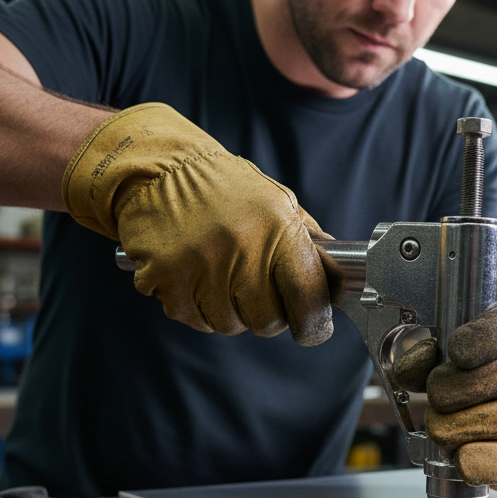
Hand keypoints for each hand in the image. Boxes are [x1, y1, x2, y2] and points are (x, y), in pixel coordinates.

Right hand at [63, 102, 332, 344]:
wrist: (159, 168)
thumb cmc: (224, 187)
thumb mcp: (277, 201)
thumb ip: (307, 241)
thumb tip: (337, 279)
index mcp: (277, 226)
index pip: (308, 294)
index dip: (314, 323)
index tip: (313, 330)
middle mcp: (242, 246)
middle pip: (267, 321)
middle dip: (266, 315)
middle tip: (254, 291)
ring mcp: (201, 264)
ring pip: (228, 325)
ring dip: (228, 311)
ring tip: (218, 276)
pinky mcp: (165, 277)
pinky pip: (191, 319)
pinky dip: (194, 307)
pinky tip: (193, 276)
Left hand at [394, 301, 496, 492]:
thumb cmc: (481, 372)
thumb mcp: (452, 353)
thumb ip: (427, 358)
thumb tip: (409, 370)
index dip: (486, 337)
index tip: (455, 352)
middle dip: (469, 388)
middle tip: (436, 398)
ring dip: (473, 425)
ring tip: (441, 428)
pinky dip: (490, 462)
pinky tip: (463, 457)